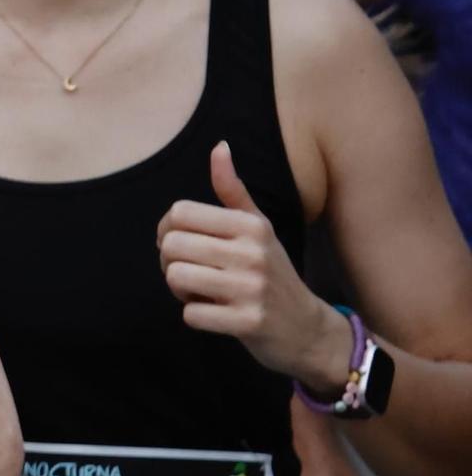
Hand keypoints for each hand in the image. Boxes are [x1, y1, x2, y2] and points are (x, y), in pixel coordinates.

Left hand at [156, 143, 352, 390]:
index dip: (168, 230)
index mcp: (251, 225)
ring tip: (203, 291)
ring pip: (176, 277)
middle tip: (190, 272)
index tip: (182, 244)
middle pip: (171, 245)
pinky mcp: (249, 323)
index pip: (179, 212)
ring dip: (181, 290)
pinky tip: (215, 313)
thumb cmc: (272, 272)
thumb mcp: (257, 228)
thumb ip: (233, 190)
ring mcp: (252, 288)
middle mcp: (253, 252)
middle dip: (169, 262)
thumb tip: (219, 146)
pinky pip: (191, 314)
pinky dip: (195, 315)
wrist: (308, 329)